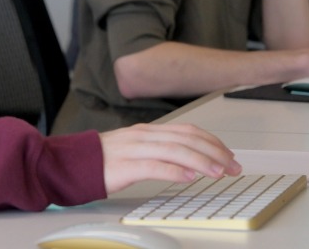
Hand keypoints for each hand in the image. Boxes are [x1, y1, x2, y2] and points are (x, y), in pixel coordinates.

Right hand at [98, 122, 241, 194]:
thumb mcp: (137, 149)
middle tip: (233, 166)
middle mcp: (145, 136)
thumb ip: (160, 150)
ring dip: (201, 161)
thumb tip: (190, 162)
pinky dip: (175, 171)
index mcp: (149, 131)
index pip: (187, 130)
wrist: (75, 162)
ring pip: (175, 150)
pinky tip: (189, 177)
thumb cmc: (105, 159)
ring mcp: (135, 148)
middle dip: (214, 151)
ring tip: (218, 172)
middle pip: (186, 138)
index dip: (212, 141)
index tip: (229, 155)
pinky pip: (155, 166)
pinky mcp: (126, 165)